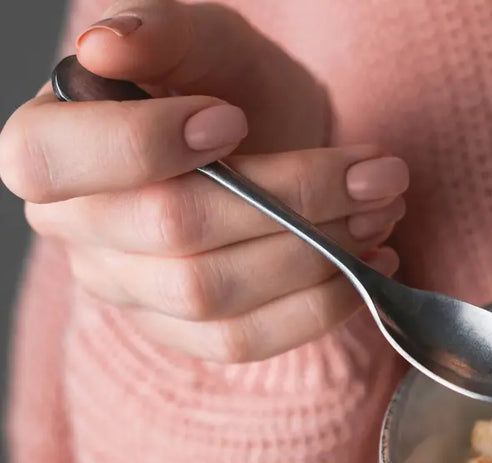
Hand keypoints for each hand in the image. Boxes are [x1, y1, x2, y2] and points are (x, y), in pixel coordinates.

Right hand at [0, 0, 408, 362]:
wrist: (265, 140)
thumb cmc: (221, 81)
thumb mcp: (202, 37)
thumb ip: (158, 27)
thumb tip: (107, 45)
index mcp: (47, 140)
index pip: (51, 161)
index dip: (143, 145)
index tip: (231, 120)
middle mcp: (73, 226)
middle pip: (168, 229)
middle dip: (289, 197)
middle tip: (374, 170)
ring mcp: (127, 288)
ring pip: (212, 293)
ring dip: (318, 253)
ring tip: (383, 208)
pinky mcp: (182, 332)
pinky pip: (244, 341)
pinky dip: (321, 307)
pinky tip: (370, 263)